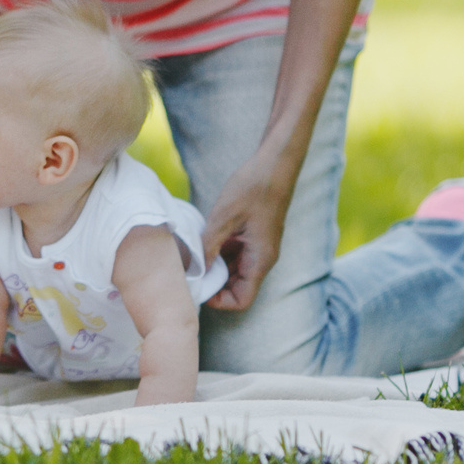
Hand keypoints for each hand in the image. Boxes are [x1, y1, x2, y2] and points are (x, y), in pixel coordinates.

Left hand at [200, 162, 294, 312]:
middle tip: (188, 269)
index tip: (198, 286)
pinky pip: (233, 253)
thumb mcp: (224, 217)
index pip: (241, 299)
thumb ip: (208, 246)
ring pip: (232, 270)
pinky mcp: (252, 236)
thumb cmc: (254, 187)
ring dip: (213, 265)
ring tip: (192, 252)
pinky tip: (202, 237)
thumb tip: (194, 271)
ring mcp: (257, 247)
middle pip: (235, 287)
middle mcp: (261, 258)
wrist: (274, 163)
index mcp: (260, 259)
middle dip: (212, 282)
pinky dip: (217, 250)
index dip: (219, 300)